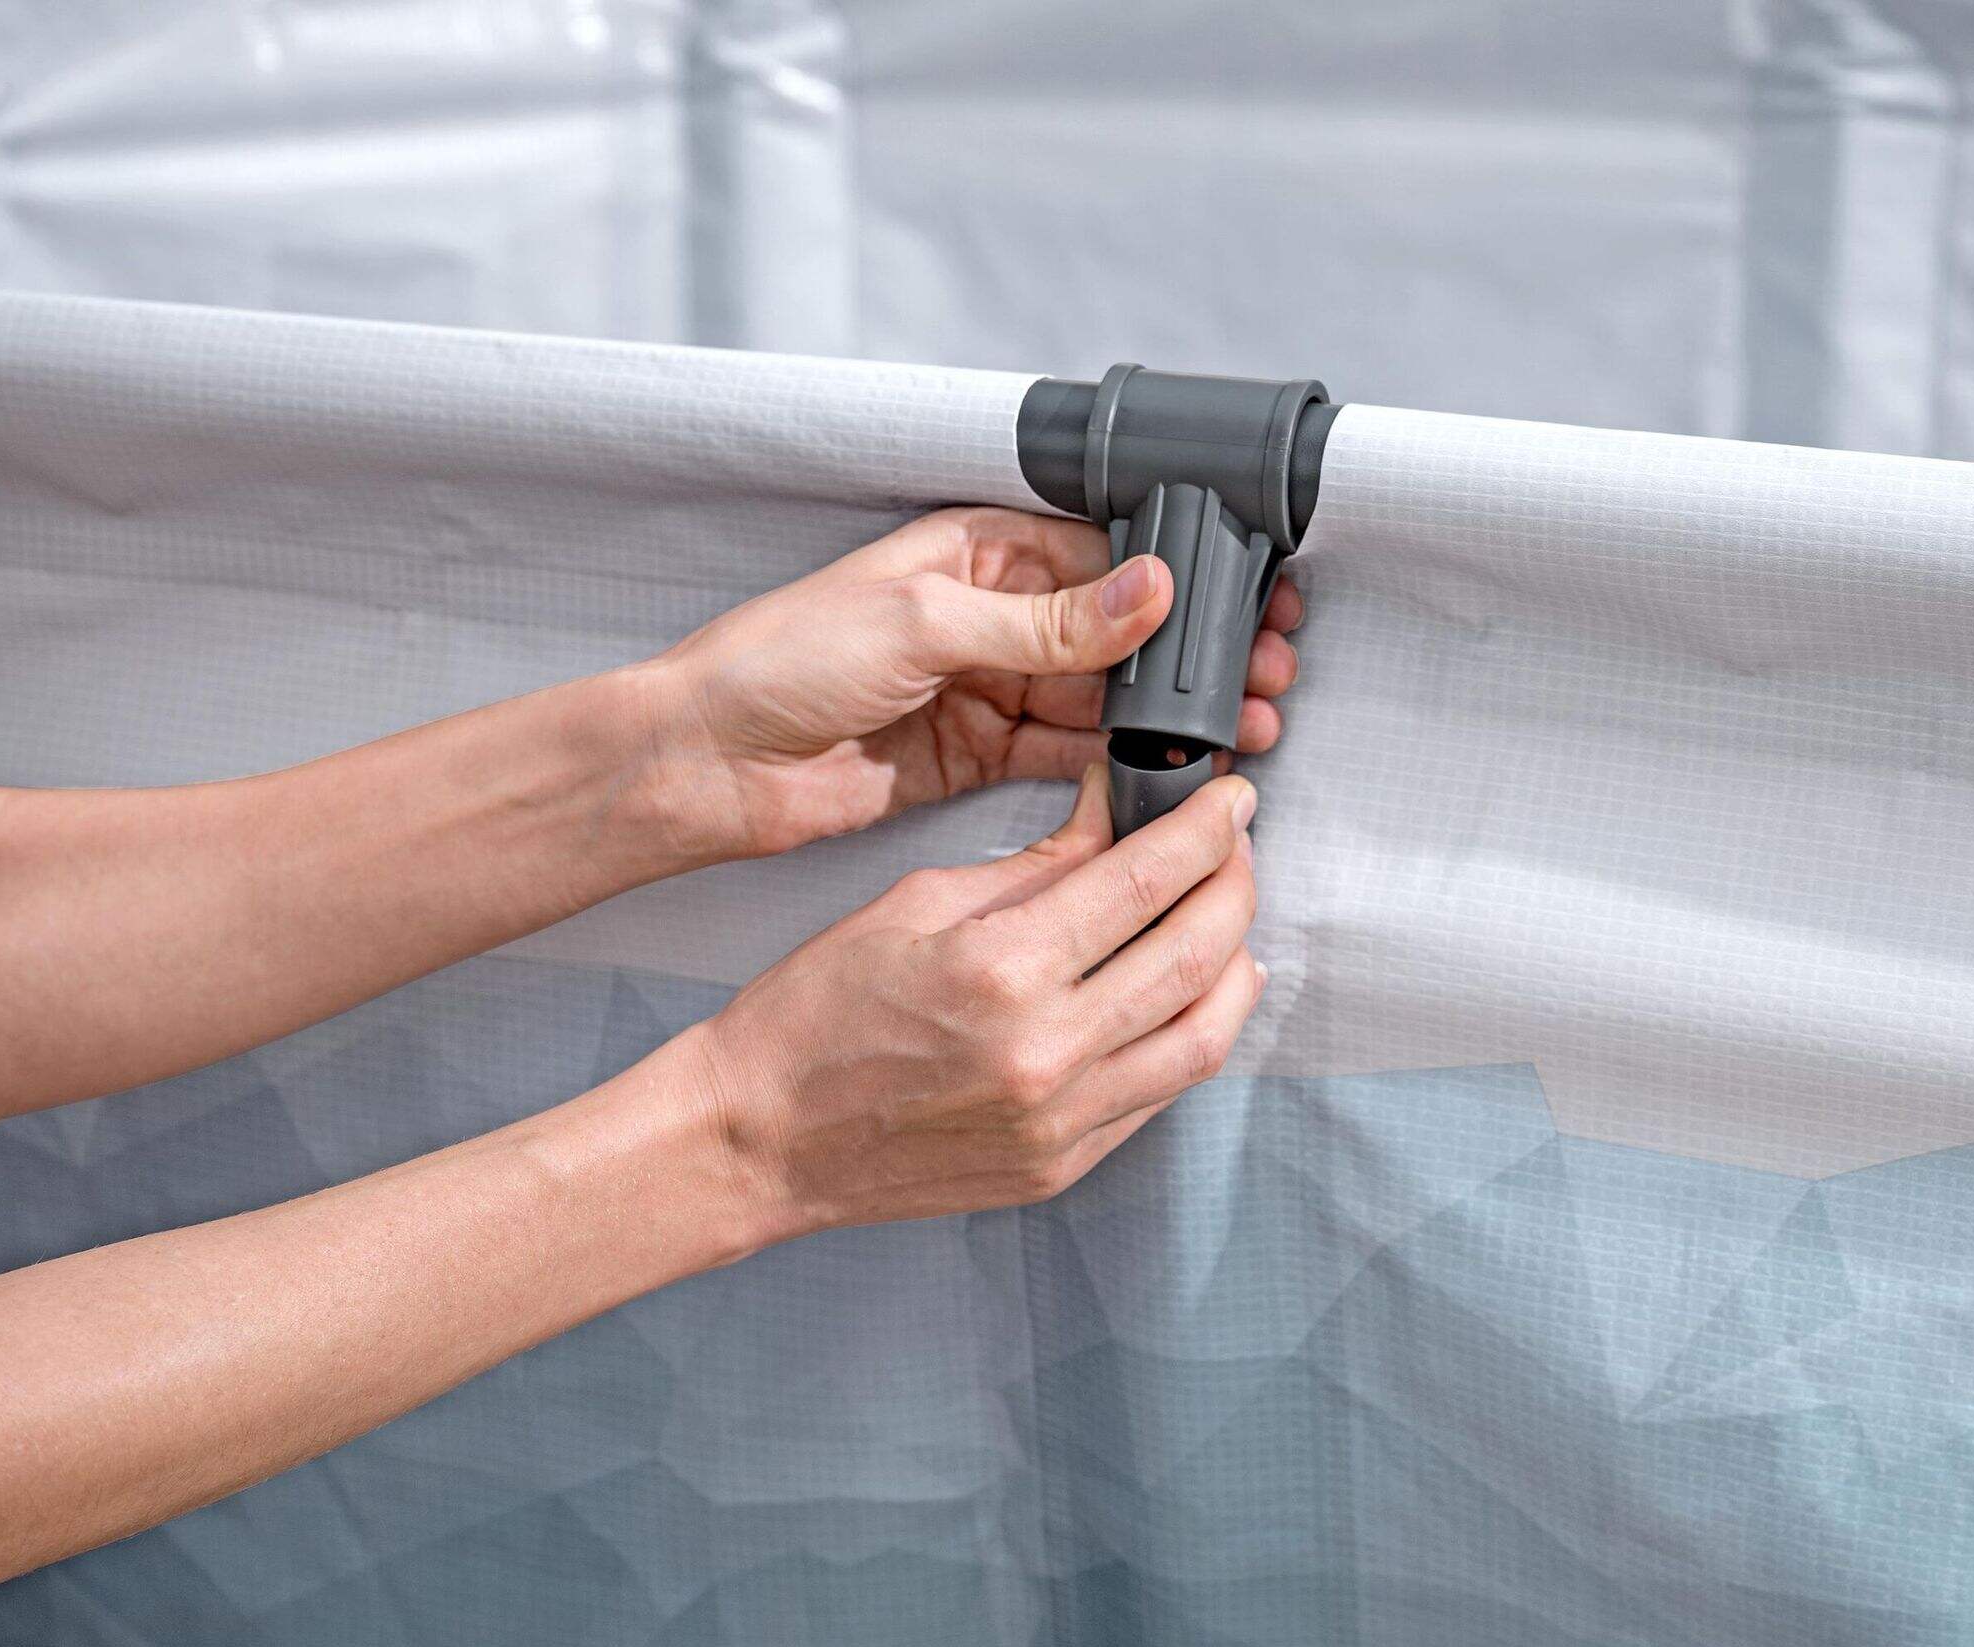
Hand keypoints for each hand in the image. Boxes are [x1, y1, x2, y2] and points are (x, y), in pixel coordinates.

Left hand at [647, 506, 1302, 858]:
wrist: (707, 763)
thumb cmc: (781, 662)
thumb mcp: (926, 622)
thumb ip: (1048, 619)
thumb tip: (1148, 590)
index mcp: (972, 550)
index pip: (1097, 551)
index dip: (1174, 576)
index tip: (1245, 599)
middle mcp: (986, 613)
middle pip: (1112, 628)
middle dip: (1189, 654)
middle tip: (1266, 676)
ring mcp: (984, 686)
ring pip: (1100, 695)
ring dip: (1167, 713)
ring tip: (1244, 728)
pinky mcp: (976, 754)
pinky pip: (1065, 753)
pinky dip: (1119, 761)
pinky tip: (1172, 768)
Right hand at [662, 766, 1263, 1235]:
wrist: (760, 1138)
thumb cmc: (815, 1017)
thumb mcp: (916, 903)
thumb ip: (1035, 865)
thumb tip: (1115, 819)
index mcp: (1002, 970)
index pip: (1145, 880)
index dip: (1205, 829)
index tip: (1229, 800)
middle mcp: (1046, 1052)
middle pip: (1197, 954)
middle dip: (1236, 884)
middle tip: (1236, 848)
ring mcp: (1062, 1122)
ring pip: (1203, 1037)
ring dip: (1235, 968)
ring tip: (1227, 923)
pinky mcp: (1063, 1166)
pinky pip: (1162, 1094)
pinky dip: (1189, 1035)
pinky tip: (1184, 997)